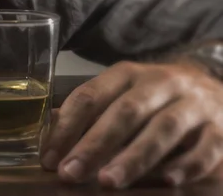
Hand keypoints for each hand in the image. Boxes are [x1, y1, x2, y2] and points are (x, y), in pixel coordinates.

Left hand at [41, 60, 222, 187]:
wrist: (216, 86)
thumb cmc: (156, 96)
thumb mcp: (123, 93)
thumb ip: (92, 113)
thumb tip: (52, 140)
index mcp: (128, 73)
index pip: (91, 95)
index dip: (67, 127)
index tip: (50, 157)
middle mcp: (161, 82)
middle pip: (125, 111)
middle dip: (94, 144)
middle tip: (71, 173)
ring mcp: (194, 103)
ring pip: (163, 128)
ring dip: (134, 157)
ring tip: (108, 181)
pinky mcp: (221, 127)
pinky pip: (206, 147)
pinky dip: (186, 165)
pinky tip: (166, 182)